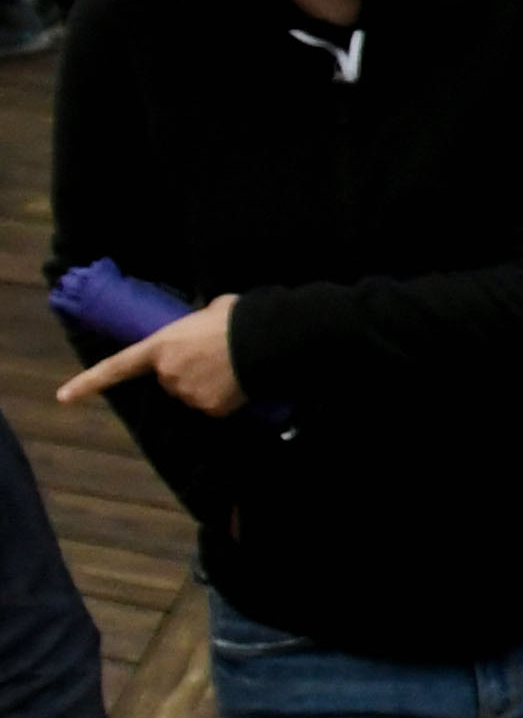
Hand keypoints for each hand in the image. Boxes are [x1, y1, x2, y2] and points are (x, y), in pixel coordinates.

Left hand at [56, 296, 245, 416]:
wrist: (263, 340)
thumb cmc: (235, 318)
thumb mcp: (210, 308)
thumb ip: (198, 320)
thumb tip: (208, 320)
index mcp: (159, 346)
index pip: (116, 367)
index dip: (88, 382)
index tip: (64, 398)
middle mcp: (167, 373)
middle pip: (169, 380)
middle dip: (187, 371)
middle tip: (214, 356)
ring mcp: (187, 393)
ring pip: (192, 394)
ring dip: (207, 385)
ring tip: (231, 367)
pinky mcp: (210, 408)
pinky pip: (213, 407)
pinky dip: (224, 399)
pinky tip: (239, 383)